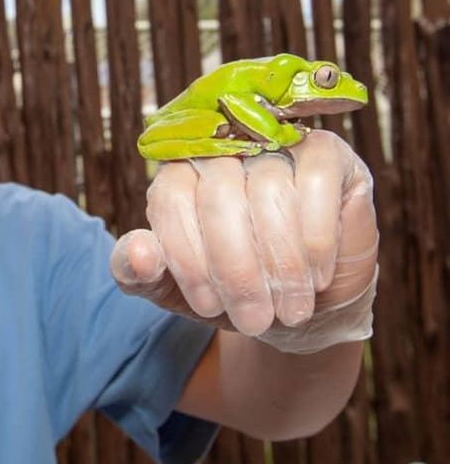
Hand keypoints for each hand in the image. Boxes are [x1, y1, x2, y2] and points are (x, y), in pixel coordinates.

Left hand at [110, 130, 378, 341]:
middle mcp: (222, 151)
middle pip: (219, 196)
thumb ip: (137, 273)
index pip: (170, 198)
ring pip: (269, 190)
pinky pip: (317, 180)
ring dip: (281, 263)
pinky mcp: (327, 151)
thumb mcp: (173, 292)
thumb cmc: (230, 293)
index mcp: (177, 175)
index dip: (188, 258)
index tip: (207, 307)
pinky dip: (316, 237)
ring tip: (288, 310)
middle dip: (236, 270)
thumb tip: (138, 255)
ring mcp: (276, 145)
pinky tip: (316, 275)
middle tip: (252, 319)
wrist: (300, 308)